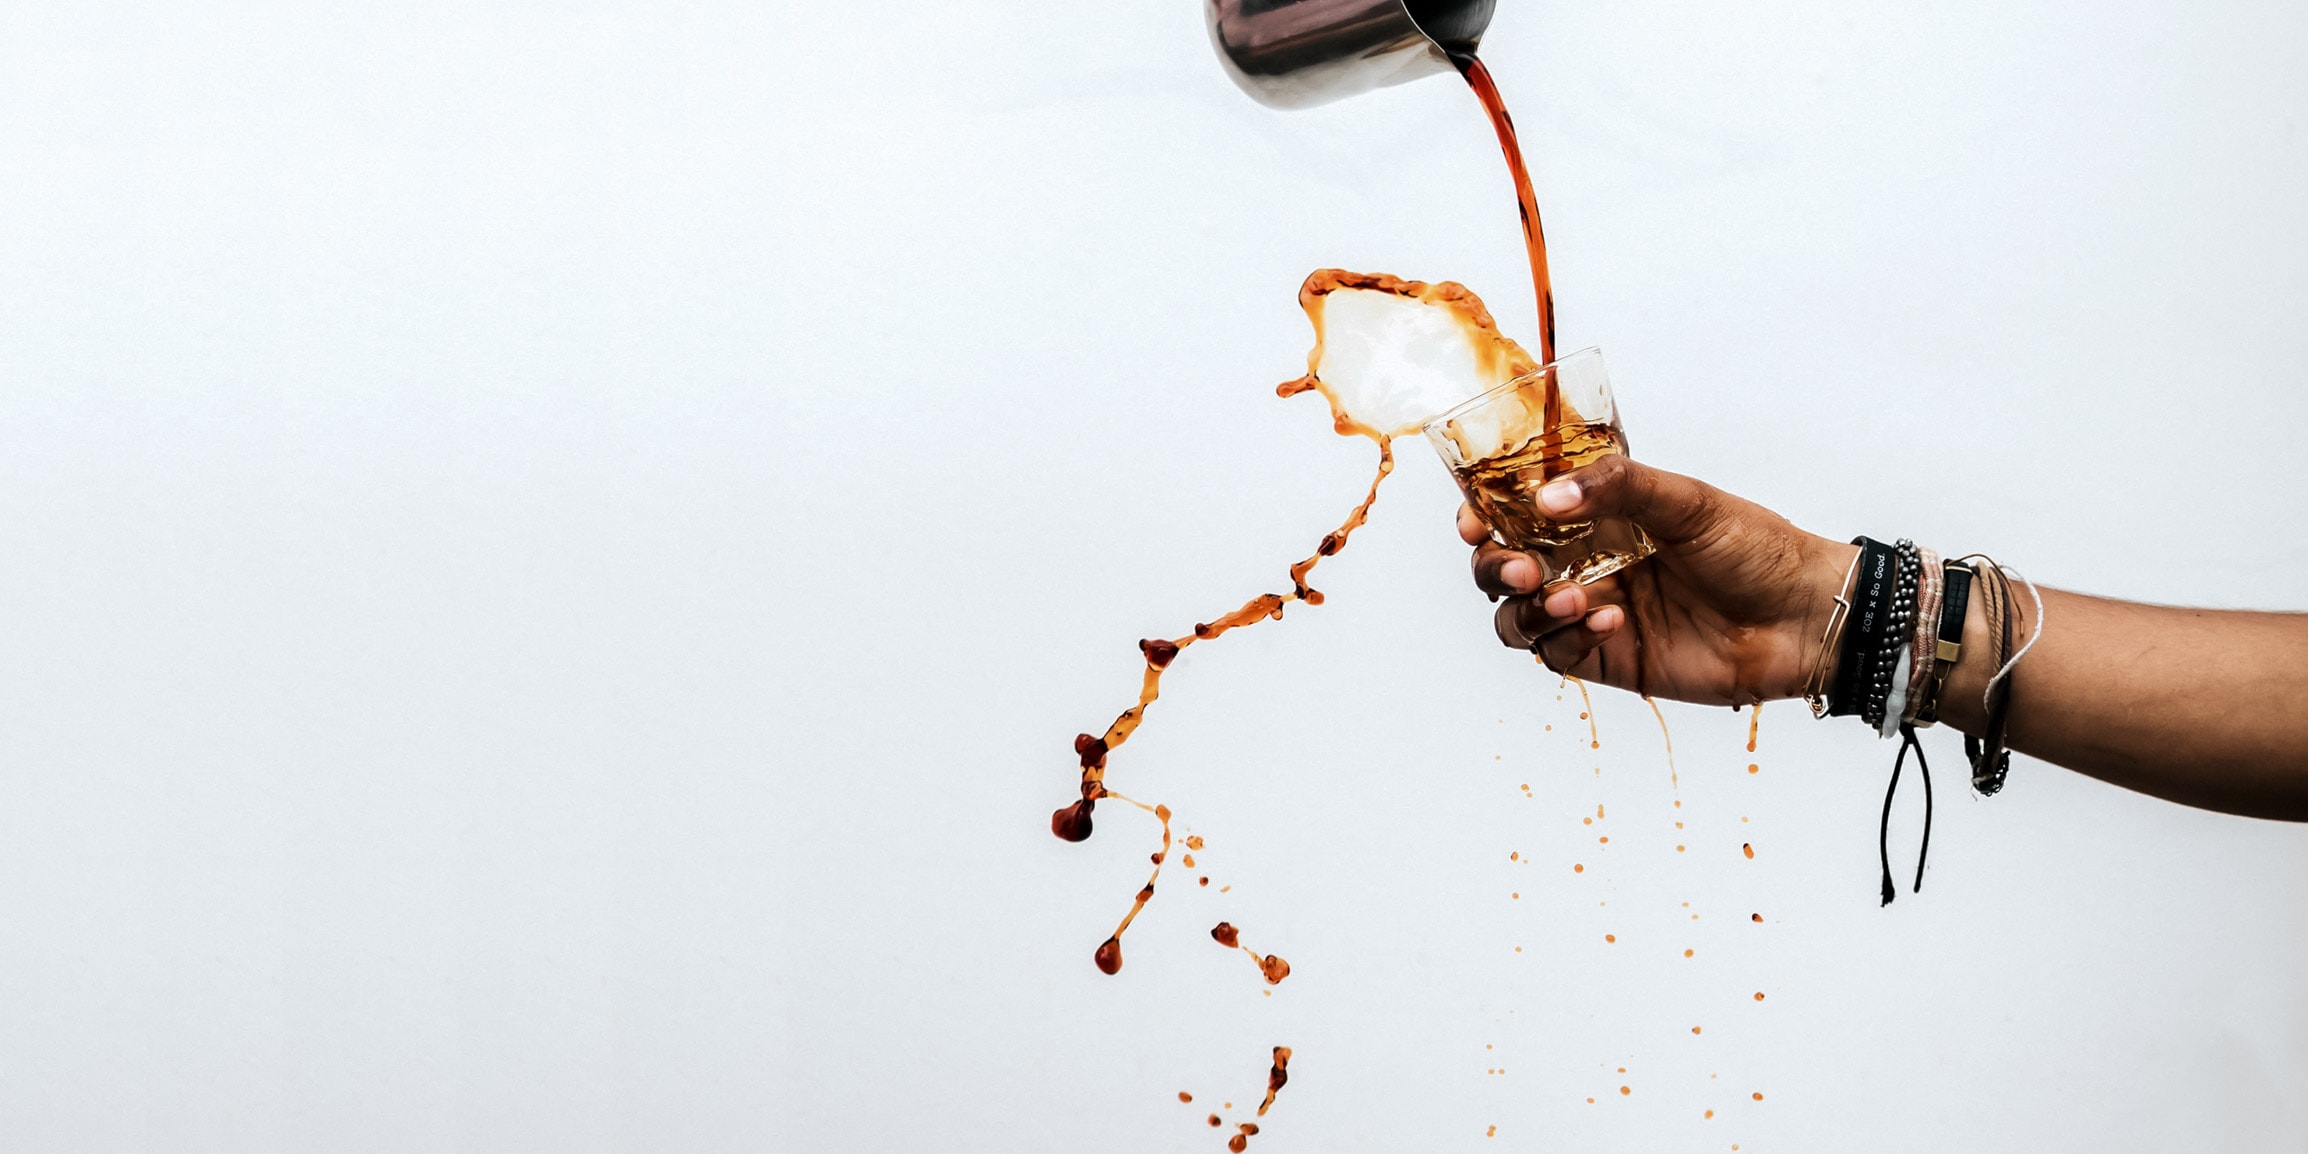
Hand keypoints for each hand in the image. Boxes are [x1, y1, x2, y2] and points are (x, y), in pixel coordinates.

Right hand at [1461, 455, 1855, 705]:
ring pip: (1516, 616)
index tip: (1474, 518)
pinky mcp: (1607, 658)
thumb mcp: (1688, 501)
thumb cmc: (1757, 548)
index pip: (1519, 511)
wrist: (1804, 618)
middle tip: (1521, 568)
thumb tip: (1548, 498)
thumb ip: (1618, 488)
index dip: (1484, 514)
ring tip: (1567, 597)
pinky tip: (1606, 621)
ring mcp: (1592, 610)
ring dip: (1525, 608)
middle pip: (1503, 567)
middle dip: (1494, 566)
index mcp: (1599, 514)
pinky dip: (1566, 638)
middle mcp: (1586, 561)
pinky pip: (1556, 653)